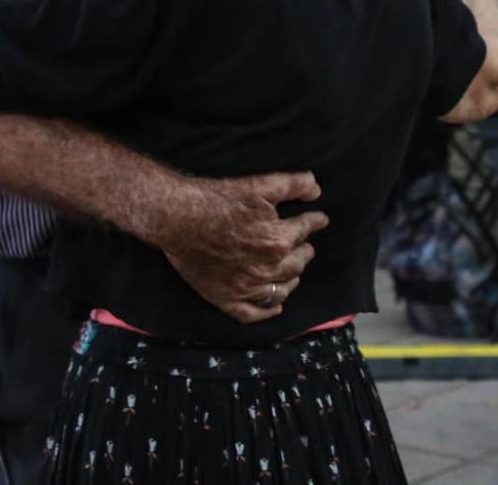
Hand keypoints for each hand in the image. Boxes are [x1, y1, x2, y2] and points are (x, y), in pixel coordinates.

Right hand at [146, 172, 328, 323]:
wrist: (178, 218)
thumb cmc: (217, 200)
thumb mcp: (259, 185)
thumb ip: (292, 185)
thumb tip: (316, 188)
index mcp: (278, 241)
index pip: (305, 230)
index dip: (315, 221)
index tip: (320, 219)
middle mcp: (267, 269)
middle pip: (297, 263)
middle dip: (305, 251)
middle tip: (306, 246)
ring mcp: (246, 288)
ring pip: (280, 289)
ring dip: (292, 280)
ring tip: (295, 273)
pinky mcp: (225, 299)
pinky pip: (253, 313)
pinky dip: (268, 311)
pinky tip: (276, 307)